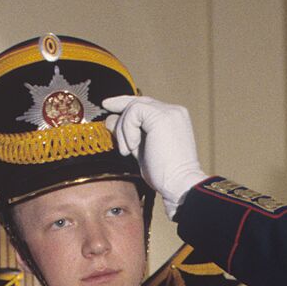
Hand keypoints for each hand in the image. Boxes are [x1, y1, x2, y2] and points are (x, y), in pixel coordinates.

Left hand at [102, 95, 207, 219]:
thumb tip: (110, 119)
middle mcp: (174, 112)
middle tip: (107, 124)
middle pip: (139, 101)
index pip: (145, 106)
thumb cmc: (164, 174)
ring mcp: (170, 112)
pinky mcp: (162, 117)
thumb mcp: (141, 150)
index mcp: (172, 119)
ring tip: (127, 150)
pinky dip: (127, 129)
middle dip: (119, 108)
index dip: (125, 105)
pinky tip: (132, 146)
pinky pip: (134, 112)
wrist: (179, 184)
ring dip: (123, 129)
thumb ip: (129, 134)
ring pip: (134, 106)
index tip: (107, 106)